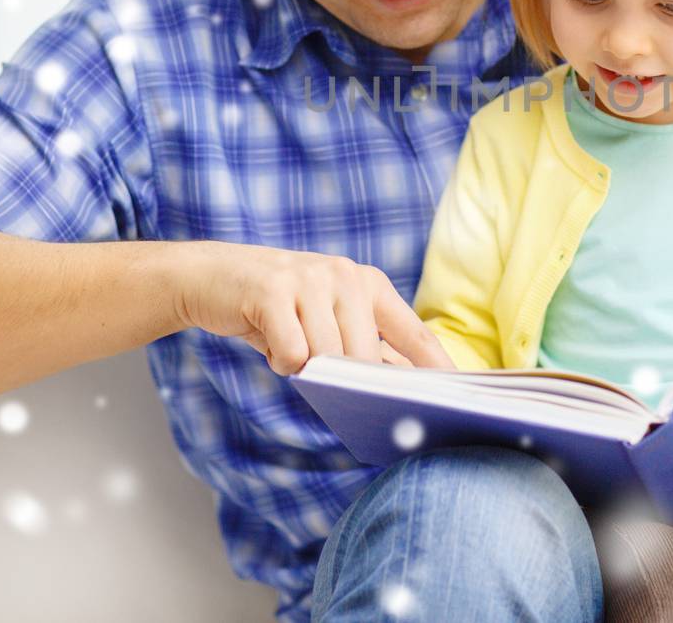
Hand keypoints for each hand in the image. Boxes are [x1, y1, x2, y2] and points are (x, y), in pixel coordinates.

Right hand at [172, 242, 453, 375]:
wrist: (211, 277)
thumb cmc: (279, 309)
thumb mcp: (328, 319)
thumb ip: (366, 348)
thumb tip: (405, 393)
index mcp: (370, 283)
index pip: (416, 333)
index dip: (438, 368)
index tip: (461, 398)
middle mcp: (346, 275)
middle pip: (367, 359)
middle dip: (344, 379)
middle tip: (315, 367)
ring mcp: (310, 279)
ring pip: (328, 358)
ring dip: (305, 367)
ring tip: (288, 343)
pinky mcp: (273, 291)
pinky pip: (292, 354)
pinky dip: (280, 361)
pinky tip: (268, 339)